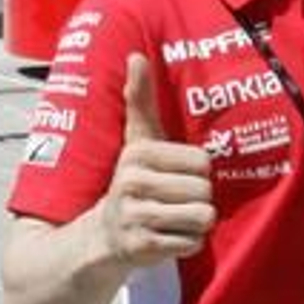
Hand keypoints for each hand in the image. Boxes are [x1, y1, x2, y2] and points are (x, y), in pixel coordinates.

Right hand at [97, 53, 214, 267]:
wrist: (99, 237)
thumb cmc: (131, 183)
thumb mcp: (137, 141)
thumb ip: (140, 100)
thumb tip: (137, 56)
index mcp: (137, 153)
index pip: (203, 162)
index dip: (197, 173)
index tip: (175, 176)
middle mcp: (131, 183)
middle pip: (205, 190)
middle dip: (198, 199)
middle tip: (174, 201)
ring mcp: (135, 217)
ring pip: (202, 217)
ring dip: (195, 223)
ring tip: (173, 219)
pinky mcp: (140, 247)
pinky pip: (192, 243)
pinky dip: (187, 243)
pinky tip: (166, 237)